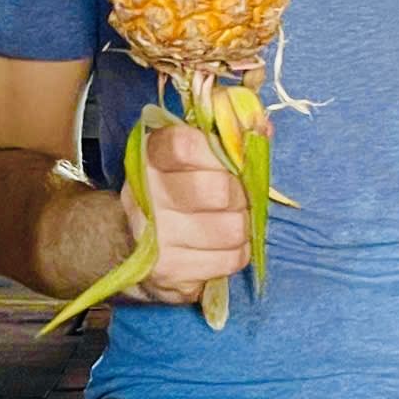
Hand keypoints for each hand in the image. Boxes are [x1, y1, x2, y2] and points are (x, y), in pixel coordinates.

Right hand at [120, 117, 249, 305]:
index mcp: (151, 156)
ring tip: (229, 220)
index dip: (218, 153)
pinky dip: (237, 251)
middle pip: (220, 191)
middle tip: (235, 197)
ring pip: (232, 228)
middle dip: (240, 194)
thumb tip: (264, 128)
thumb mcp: (191, 154)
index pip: (186, 145)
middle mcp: (146, 195)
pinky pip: (231, 259)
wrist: (134, 240)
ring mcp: (155, 237)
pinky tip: (223, 244)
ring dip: (241, 224)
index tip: (225, 161)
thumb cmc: (177, 187)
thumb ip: (225, 137)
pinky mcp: (171, 270)